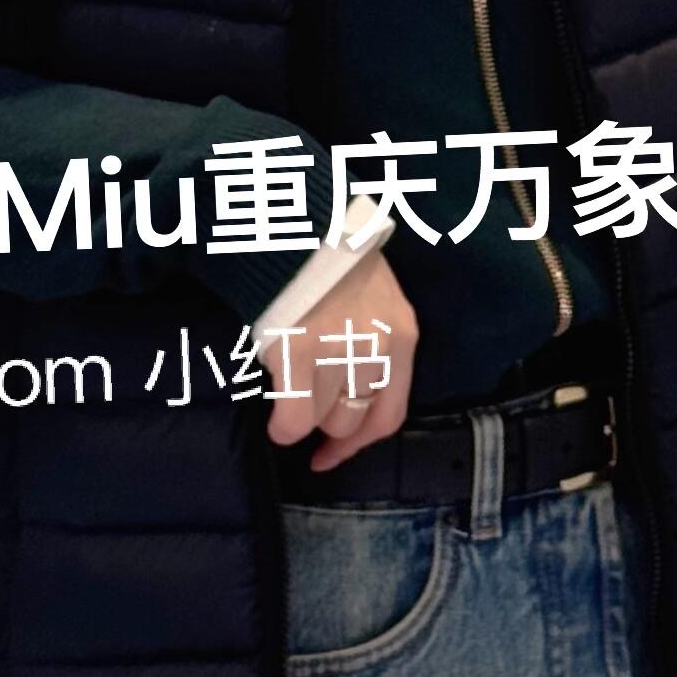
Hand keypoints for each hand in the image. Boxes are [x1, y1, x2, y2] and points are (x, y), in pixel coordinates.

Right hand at [261, 246, 418, 471]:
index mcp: (401, 336)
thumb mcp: (373, 295)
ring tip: (286, 400)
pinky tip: (274, 415)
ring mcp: (340, 356)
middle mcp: (379, 352)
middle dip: (327, 425)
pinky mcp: (301, 356)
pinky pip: (294, 419)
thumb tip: (348, 384)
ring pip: (323, 421)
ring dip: (302, 420)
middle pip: (353, 419)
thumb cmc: (326, 255)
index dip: (360, 442)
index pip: (389, 413)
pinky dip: (283, 426)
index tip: (334, 453)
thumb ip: (371, 339)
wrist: (294, 222)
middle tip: (304, 416)